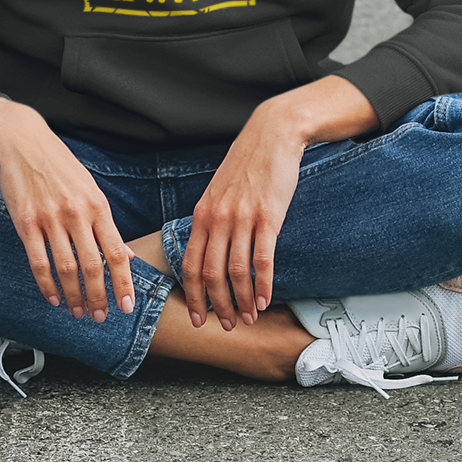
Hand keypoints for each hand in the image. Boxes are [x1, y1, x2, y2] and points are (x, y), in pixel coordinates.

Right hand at [0, 98, 134, 321]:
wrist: (23, 140)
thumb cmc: (60, 166)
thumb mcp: (90, 189)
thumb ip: (106, 225)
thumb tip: (126, 256)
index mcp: (97, 205)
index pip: (116, 252)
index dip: (123, 283)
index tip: (127, 306)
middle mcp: (76, 213)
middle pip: (92, 266)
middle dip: (99, 297)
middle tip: (100, 317)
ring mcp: (50, 218)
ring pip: (66, 268)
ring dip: (74, 296)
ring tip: (78, 311)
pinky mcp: (26, 222)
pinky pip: (38, 262)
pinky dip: (47, 285)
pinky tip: (53, 297)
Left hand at [181, 76, 378, 330]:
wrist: (271, 135)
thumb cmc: (246, 165)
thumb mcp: (217, 192)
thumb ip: (210, 220)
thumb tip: (206, 250)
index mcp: (202, 214)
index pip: (190, 264)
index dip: (193, 296)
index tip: (198, 318)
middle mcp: (217, 219)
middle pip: (210, 273)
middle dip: (216, 305)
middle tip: (225, 326)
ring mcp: (242, 218)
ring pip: (236, 271)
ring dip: (242, 300)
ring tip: (248, 318)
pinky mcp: (268, 216)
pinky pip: (262, 258)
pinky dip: (262, 284)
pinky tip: (265, 300)